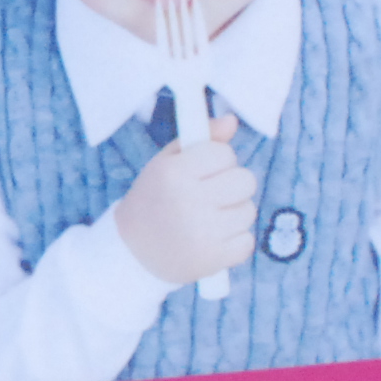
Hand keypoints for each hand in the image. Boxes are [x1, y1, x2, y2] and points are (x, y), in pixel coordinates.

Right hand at [113, 112, 252, 287]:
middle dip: (232, 185)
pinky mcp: (213, 260)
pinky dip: (233, 242)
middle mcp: (188, 202)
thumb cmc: (154, 200)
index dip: (217, 161)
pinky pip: (246, 241)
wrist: (131, 253)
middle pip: (245, 181)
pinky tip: (212, 241)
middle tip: (212, 195)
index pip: (224, 154)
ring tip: (208, 220)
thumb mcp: (166, 164)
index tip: (202, 172)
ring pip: (248, 211)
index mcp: (174, 174)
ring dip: (233, 214)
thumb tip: (232, 120)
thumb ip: (201, 139)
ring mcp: (202, 233)